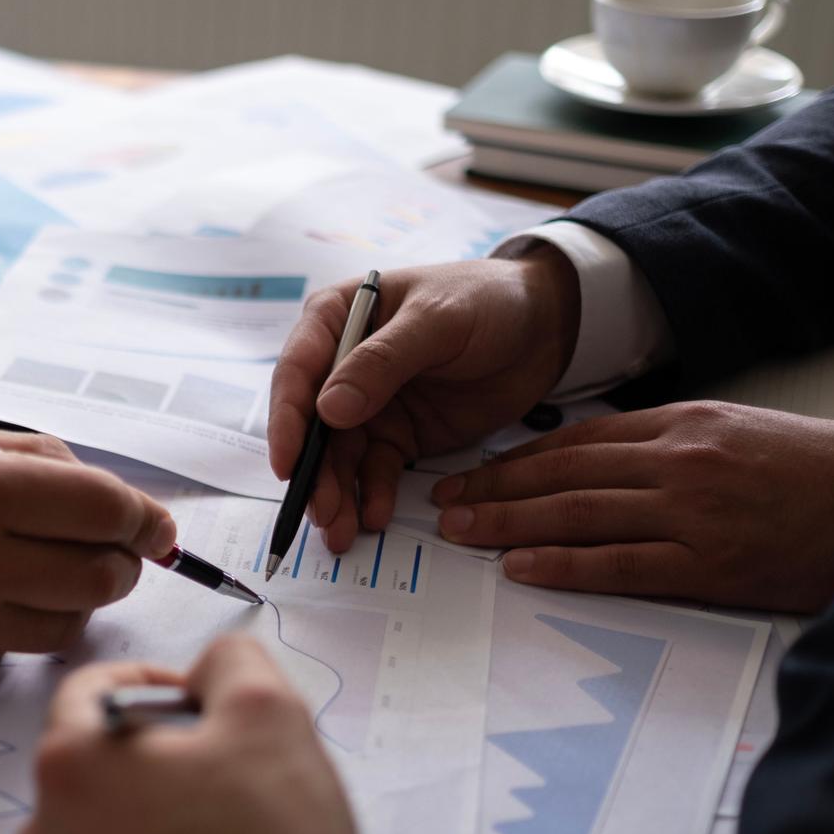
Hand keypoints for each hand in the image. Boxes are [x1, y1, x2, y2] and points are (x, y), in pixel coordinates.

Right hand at [0, 424, 176, 695]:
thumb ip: (28, 459)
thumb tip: (110, 493)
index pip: (104, 509)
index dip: (144, 518)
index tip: (155, 526)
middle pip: (102, 577)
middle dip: (118, 563)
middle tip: (105, 553)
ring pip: (66, 625)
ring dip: (68, 600)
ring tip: (28, 574)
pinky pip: (7, 655)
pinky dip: (7, 631)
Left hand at [14, 636, 357, 833]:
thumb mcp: (268, 713)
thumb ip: (230, 661)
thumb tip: (208, 669)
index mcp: (69, 763)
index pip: (91, 689)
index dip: (153, 681)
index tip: (202, 701)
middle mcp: (42, 829)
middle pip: (93, 759)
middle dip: (153, 750)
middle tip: (221, 764)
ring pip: (99, 822)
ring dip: (148, 809)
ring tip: (217, 825)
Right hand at [268, 250, 579, 554]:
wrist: (545, 327)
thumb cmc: (487, 300)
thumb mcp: (437, 320)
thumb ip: (383, 362)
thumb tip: (328, 410)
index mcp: (336, 318)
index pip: (298, 370)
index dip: (288, 418)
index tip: (288, 461)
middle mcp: (342, 365)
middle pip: (313, 423)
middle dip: (313, 471)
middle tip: (321, 512)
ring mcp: (369, 404)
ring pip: (340, 456)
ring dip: (337, 493)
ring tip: (341, 532)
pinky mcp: (399, 435)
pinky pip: (376, 470)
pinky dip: (373, 495)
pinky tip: (377, 516)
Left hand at [430, 401, 833, 610]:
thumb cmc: (815, 471)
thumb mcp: (736, 431)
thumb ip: (667, 442)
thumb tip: (596, 461)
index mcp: (683, 424)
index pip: (577, 440)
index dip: (516, 458)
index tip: (473, 470)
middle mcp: (679, 463)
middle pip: (565, 476)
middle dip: (496, 489)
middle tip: (444, 503)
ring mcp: (692, 515)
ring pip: (580, 516)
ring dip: (511, 525)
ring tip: (461, 532)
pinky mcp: (710, 567)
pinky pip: (621, 567)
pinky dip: (565, 566)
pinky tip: (521, 567)